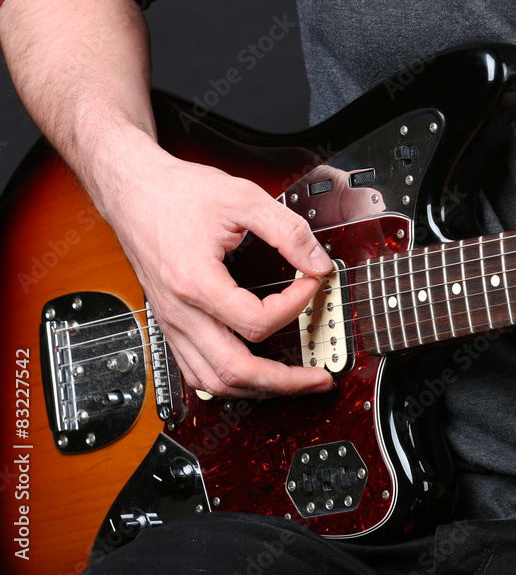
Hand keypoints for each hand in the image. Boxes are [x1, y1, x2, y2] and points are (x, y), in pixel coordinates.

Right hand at [103, 147, 336, 397]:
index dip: (294, 307)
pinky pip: (196, 370)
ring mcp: (172, 323)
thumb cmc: (177, 193)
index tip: (309, 284)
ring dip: (257, 388)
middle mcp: (180, 312)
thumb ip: (287, 231)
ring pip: (213, 382)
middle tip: (319, 378)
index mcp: (195, 282)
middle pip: (235, 371)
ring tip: (293, 383)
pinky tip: (253, 375)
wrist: (132, 191)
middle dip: (284, 381)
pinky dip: (229, 381)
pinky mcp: (171, 324)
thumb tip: (318, 262)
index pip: (256, 321)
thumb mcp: (243, 199)